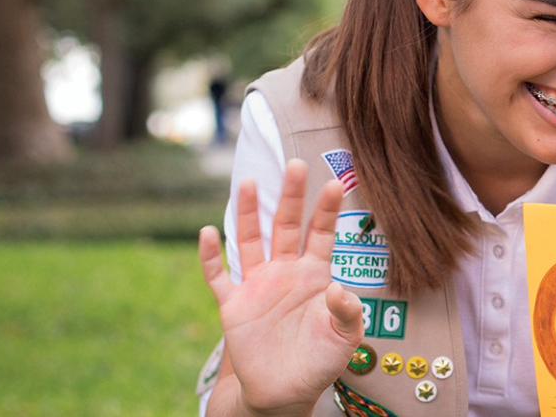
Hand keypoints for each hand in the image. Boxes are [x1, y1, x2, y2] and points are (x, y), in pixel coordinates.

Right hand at [198, 159, 361, 415]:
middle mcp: (285, 273)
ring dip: (248, 213)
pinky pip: (218, 276)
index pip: (321, 235)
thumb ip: (347, 312)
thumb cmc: (320, 362)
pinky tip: (208, 233)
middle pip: (287, 226)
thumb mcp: (345, 339)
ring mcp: (257, 285)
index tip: (334, 182)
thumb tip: (338, 288)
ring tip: (248, 182)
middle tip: (295, 165)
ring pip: (251, 241)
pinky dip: (211, 256)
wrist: (285, 391)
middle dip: (290, 197)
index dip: (326, 210)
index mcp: (315, 276)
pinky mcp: (233, 304)